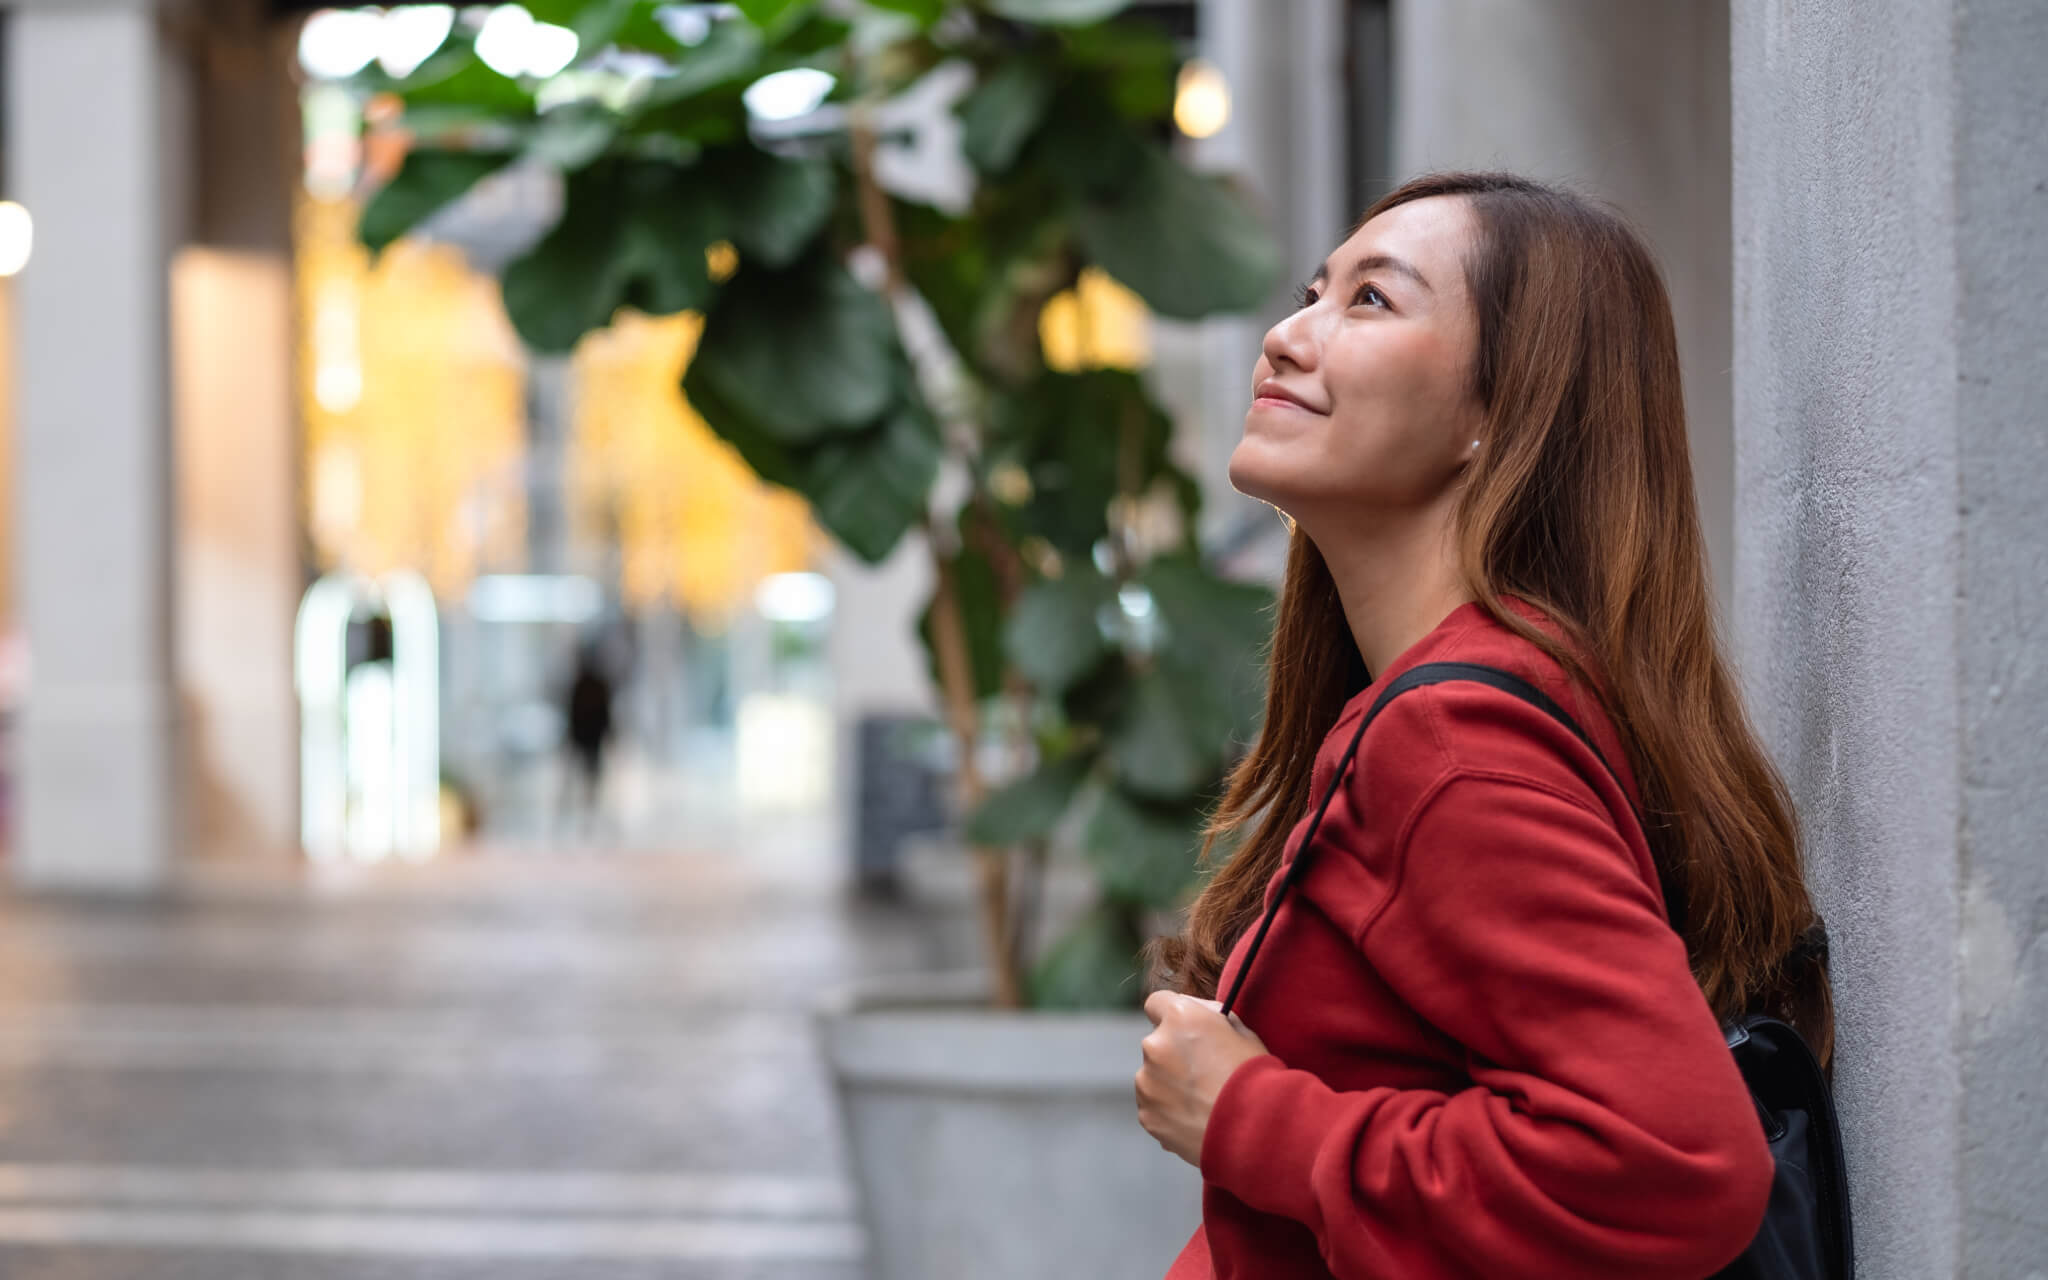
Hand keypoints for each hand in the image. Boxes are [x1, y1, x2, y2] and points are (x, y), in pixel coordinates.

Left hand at [1135, 991, 1271, 1167]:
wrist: (1256, 1131)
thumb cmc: (1255, 1077)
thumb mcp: (1242, 1032)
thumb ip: (1212, 1019)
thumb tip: (1200, 1019)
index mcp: (1179, 1017)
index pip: (1157, 1003)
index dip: (1172, 1016)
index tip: (1185, 1030)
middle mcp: (1154, 1045)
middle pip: (1157, 1042)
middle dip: (1174, 1053)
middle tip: (1204, 1073)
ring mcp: (1147, 1082)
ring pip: (1153, 1077)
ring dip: (1170, 1084)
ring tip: (1204, 1101)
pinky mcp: (1147, 1115)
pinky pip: (1155, 1107)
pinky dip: (1170, 1111)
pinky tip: (1197, 1119)